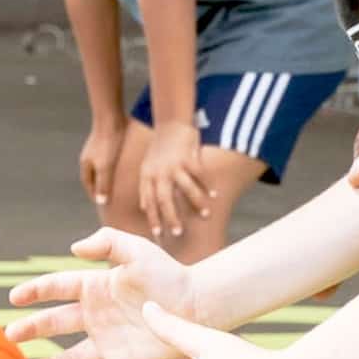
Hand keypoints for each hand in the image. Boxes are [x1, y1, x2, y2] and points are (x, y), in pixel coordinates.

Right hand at [6, 226, 197, 358]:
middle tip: (11, 335)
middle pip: (56, 323)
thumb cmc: (167, 273)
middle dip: (33, 329)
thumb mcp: (137, 250)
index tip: (15, 297)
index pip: (57, 288)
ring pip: (72, 357)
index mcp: (94, 288)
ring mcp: (108, 342)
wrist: (198, 304)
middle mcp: (95, 316)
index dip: (35, 291)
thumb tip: (74, 248)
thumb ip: (107, 242)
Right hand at [79, 119, 124, 207]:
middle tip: (108, 196)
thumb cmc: (108, 143)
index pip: (88, 184)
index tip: (102, 203)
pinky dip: (113, 165)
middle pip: (93, 176)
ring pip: (101, 166)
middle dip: (99, 186)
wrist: (111, 117)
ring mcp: (96, 148)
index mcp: (86, 164)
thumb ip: (103, 184)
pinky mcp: (106, 140)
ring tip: (116, 182)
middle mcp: (88, 156)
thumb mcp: (105, 167)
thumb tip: (101, 202)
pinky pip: (108, 158)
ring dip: (106, 175)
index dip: (94, 194)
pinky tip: (123, 165)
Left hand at [139, 121, 213, 238]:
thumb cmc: (159, 148)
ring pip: (187, 188)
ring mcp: (175, 165)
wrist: (170, 123)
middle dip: (171, 217)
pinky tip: (214, 195)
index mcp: (148, 176)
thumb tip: (144, 207)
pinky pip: (200, 175)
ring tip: (205, 215)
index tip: (157, 235)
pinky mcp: (189, 157)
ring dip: (197, 203)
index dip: (153, 218)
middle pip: (165, 199)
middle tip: (178, 233)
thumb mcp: (146, 166)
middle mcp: (159, 172)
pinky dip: (208, 185)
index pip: (149, 202)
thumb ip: (145, 187)